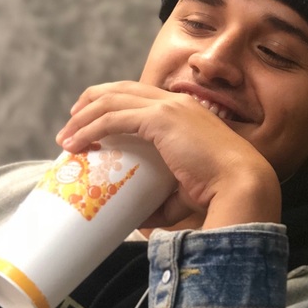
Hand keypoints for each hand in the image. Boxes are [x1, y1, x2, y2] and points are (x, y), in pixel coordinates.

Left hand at [56, 82, 280, 228]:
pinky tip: (77, 142)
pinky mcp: (161, 119)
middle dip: (91, 101)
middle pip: (120, 89)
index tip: (90, 119)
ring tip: (66, 138)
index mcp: (182, 111)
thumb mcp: (181, 191)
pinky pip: (114, 118)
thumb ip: (159, 200)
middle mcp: (174, 102)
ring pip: (112, 101)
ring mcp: (168, 107)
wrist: (241, 184)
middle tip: (71, 122)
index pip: (138, 96)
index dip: (111, 102)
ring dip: (84, 117)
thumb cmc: (216, 191)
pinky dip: (91, 127)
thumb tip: (136, 218)